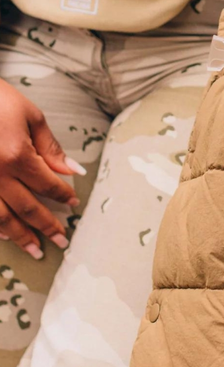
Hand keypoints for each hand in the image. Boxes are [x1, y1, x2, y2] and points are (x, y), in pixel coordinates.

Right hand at [0, 78, 82, 257]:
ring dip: (21, 236)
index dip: (62, 195)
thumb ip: (50, 147)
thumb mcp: (30, 116)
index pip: (46, 183)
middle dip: (46, 225)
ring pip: (1, 218)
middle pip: (26, 207)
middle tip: (62, 241)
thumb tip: (73, 170)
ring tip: (36, 249)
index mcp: (16, 155)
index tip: (74, 203)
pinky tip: (5, 235)